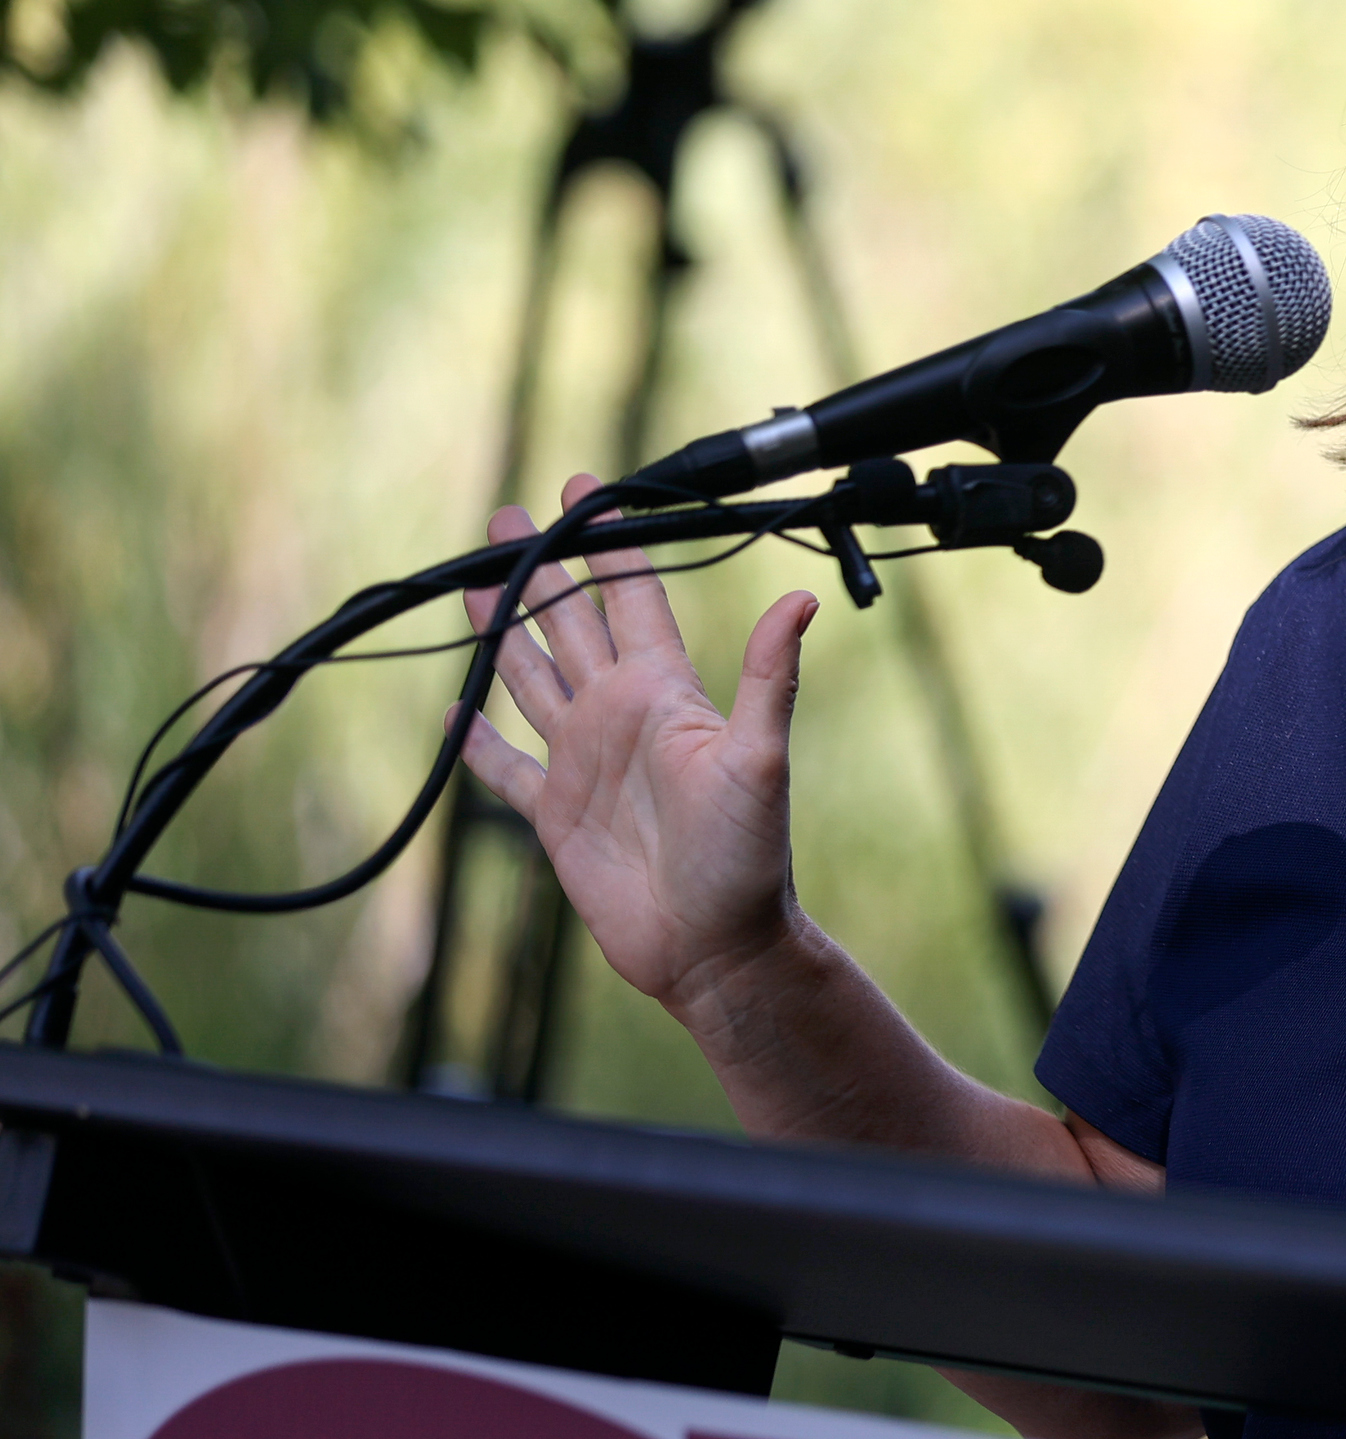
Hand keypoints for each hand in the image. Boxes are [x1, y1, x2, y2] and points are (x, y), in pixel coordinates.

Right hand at [451, 472, 818, 1014]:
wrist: (715, 945)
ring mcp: (584, 762)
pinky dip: (474, 742)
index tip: (589, 493)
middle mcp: (620, 715)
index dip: (611, 546)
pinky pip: (505, 768)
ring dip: (503, 634)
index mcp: (664, 693)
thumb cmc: (747, 856)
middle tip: (508, 518)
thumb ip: (768, 678)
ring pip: (531, 679)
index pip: (633, 600)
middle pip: (568, 624)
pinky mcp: (554, 813)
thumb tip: (803, 599)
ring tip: (471, 585)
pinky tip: (449, 713)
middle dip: (541, 570)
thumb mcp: (760, 758)